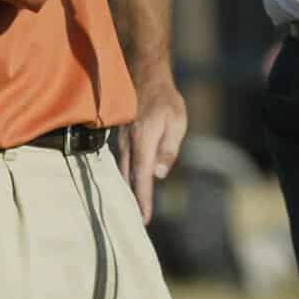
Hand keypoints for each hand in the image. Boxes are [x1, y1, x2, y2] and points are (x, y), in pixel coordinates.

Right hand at [118, 72, 186, 224]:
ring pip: (124, 171)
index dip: (143, 200)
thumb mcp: (177, 122)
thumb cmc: (166, 99)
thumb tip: (159, 174)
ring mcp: (122, 140)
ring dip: (128, 190)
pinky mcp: (121, 137)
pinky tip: (130, 185)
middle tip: (137, 224)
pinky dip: (126, 176)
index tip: (144, 220)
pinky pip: (123, 161)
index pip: (142, 177)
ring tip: (133, 210)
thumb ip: (169, 149)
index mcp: (143, 142)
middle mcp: (128, 144)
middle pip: (129, 179)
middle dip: (133, 201)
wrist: (146, 75)